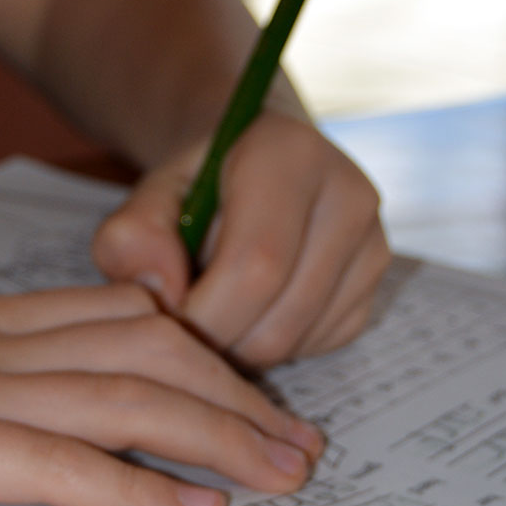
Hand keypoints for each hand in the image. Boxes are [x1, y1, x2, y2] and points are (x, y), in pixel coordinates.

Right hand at [0, 241, 323, 505]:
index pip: (100, 321)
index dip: (185, 349)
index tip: (237, 382)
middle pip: (140, 352)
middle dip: (234, 393)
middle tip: (301, 438)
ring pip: (121, 398)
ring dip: (218, 437)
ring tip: (290, 474)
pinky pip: (53, 463)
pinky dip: (133, 487)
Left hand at [91, 110, 391, 367]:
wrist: (251, 170)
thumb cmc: (194, 190)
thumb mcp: (148, 200)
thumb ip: (133, 239)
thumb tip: (162, 294)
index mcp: (290, 156)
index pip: (256, 266)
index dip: (202, 315)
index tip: (164, 320)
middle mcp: (348, 194)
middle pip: (279, 318)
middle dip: (217, 343)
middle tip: (182, 326)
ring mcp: (372, 242)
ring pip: (296, 340)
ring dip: (240, 349)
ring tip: (212, 310)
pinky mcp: (373, 284)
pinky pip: (317, 347)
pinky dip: (272, 347)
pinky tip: (249, 311)